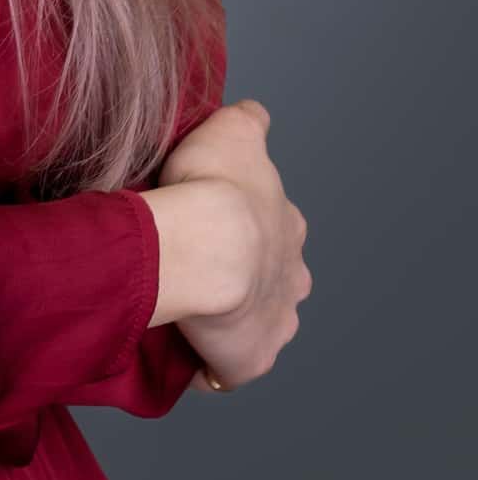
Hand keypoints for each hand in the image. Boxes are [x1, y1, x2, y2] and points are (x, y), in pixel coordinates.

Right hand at [158, 99, 311, 392]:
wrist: (207, 244)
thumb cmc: (214, 185)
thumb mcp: (231, 130)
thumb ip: (248, 120)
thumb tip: (256, 114)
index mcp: (288, 227)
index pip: (272, 228)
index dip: (243, 226)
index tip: (210, 222)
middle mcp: (294, 277)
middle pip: (273, 279)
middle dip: (246, 276)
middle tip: (200, 266)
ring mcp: (277, 323)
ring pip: (258, 322)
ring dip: (233, 317)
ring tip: (190, 306)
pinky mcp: (252, 361)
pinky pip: (231, 365)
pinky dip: (213, 359)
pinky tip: (185, 347)